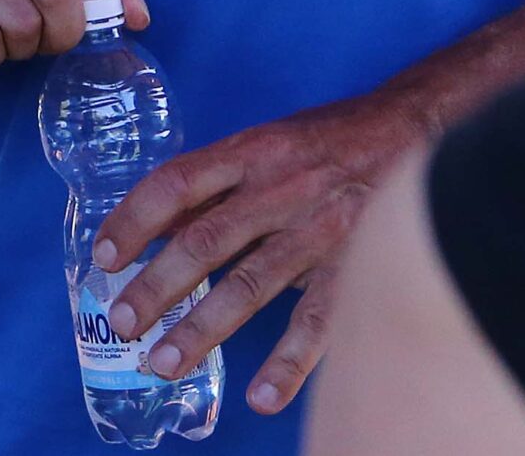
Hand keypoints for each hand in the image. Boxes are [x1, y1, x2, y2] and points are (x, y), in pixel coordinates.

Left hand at [94, 87, 431, 417]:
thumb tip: (153, 223)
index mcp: (251, 153)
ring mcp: (320, 229)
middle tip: (120, 322)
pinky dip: (290, 362)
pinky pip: (320, 320)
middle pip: (205, 241)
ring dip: (203, 328)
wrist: (421, 128)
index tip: (103, 257)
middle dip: (157, 285)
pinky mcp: (359, 264)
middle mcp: (280, 189)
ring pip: (251, 286)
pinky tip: (262, 397)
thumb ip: (216, 185)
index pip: (176, 184)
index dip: (134, 219)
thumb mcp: (267, 144)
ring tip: (163, 363)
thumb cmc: (331, 140)